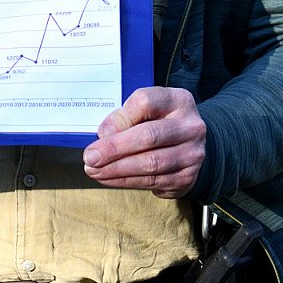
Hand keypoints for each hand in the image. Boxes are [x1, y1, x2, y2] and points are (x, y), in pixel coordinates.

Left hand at [81, 86, 206, 198]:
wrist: (190, 149)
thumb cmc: (159, 124)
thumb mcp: (146, 111)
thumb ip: (125, 117)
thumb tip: (105, 134)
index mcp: (178, 101)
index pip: (146, 102)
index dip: (120, 118)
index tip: (100, 132)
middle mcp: (190, 126)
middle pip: (148, 136)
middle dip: (114, 148)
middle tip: (90, 157)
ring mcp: (192, 153)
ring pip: (150, 163)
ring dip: (116, 169)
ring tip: (94, 170)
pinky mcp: (186, 177)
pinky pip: (151, 181)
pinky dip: (125, 181)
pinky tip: (108, 178)